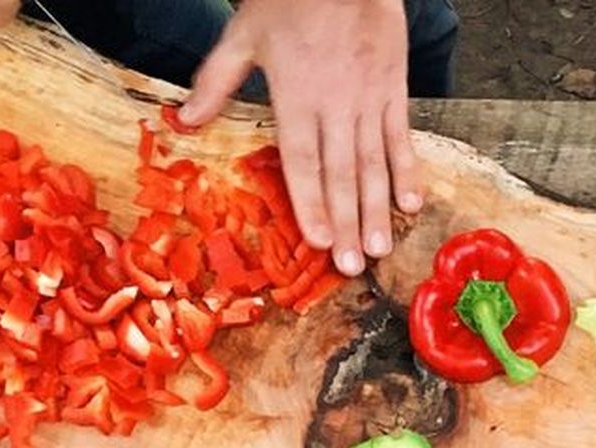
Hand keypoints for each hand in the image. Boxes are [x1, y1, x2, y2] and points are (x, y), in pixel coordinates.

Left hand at [179, 0, 423, 276]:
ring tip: (378, 249)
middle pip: (341, 173)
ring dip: (377, 209)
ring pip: (373, 164)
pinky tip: (410, 204)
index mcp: (296, 94)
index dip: (310, 203)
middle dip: (346, 222)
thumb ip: (217, 80)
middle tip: (351, 266)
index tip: (317, 241)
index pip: (303, 160)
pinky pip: (402, 138)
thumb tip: (184, 121)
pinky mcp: (395, 90)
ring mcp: (370, 99)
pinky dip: (408, 171)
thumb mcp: (244, 33)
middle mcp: (336, 104)